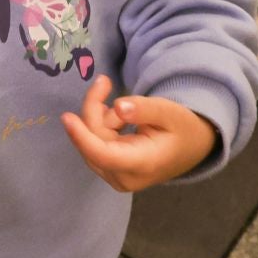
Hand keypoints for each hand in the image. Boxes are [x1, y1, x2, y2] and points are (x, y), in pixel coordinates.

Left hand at [59, 75, 217, 192]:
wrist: (191, 147)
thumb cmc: (182, 128)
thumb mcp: (170, 112)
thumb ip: (144, 109)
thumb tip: (118, 107)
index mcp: (142, 164)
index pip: (104, 154)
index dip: (83, 136)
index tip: (66, 118)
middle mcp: (125, 177)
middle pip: (94, 142)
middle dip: (95, 110)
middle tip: (105, 81)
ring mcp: (115, 176)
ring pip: (91, 141)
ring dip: (101, 117)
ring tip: (126, 106)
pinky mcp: (110, 170)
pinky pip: (95, 144)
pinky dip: (103, 125)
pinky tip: (120, 118)